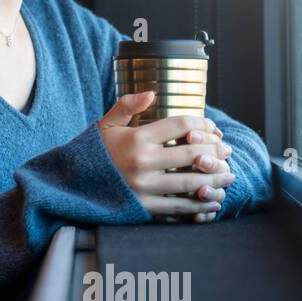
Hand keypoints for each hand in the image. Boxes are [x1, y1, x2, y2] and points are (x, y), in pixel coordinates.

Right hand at [98, 91, 235, 222]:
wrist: (73, 182)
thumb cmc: (94, 151)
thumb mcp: (106, 124)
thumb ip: (127, 105)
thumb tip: (152, 93)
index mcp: (136, 138)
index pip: (179, 126)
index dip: (202, 125)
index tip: (213, 129)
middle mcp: (142, 162)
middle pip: (191, 154)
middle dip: (216, 152)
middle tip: (228, 151)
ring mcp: (144, 186)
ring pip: (190, 182)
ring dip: (215, 179)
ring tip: (229, 175)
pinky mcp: (144, 207)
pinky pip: (179, 207)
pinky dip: (199, 205)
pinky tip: (212, 201)